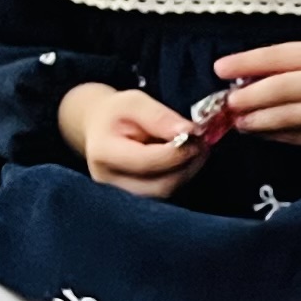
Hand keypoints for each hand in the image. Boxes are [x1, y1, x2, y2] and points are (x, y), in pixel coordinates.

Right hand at [61, 83, 196, 196]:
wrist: (98, 127)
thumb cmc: (116, 113)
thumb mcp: (134, 102)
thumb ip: (160, 116)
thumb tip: (189, 132)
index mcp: (103, 153)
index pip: (147, 162)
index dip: (177, 152)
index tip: (196, 135)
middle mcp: (108, 180)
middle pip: (159, 185)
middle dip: (187, 164)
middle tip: (201, 143)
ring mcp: (120, 194)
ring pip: (164, 191)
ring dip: (187, 171)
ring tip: (196, 148)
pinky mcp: (134, 198)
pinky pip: (163, 192)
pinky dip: (180, 175)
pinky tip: (185, 159)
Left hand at [213, 45, 300, 153]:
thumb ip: (295, 66)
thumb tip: (247, 79)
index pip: (279, 56)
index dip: (246, 63)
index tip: (220, 69)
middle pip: (280, 89)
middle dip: (248, 97)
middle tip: (227, 103)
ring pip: (287, 117)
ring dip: (257, 121)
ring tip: (239, 122)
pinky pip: (300, 138)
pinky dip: (277, 136)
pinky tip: (263, 133)